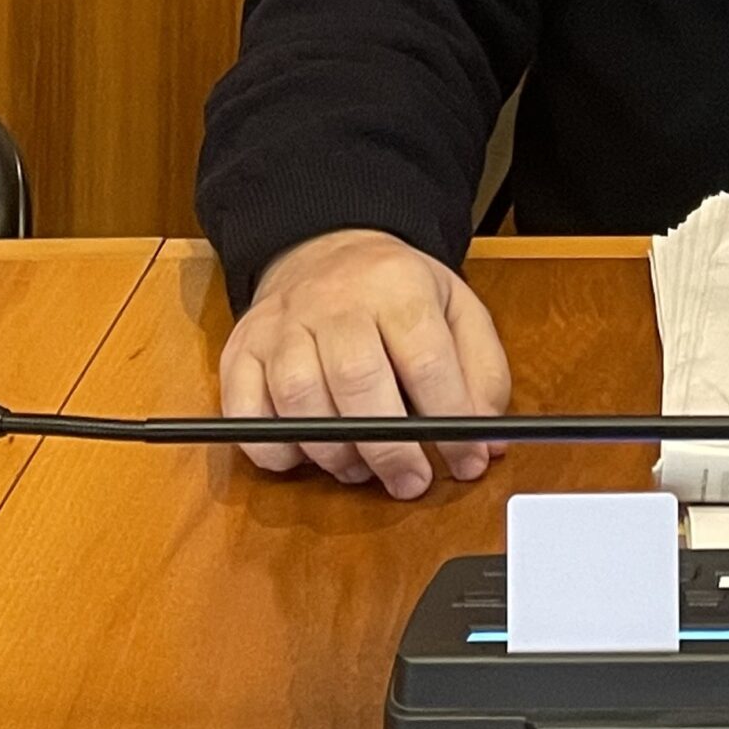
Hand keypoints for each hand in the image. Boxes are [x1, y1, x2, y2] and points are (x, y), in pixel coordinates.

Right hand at [218, 227, 512, 499]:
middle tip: (412, 482)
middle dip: (389, 448)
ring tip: (361, 467)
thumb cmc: (395, 291)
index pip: (425, 358)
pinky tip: (305, 452)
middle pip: (358, 378)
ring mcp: (281, 325)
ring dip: (333, 452)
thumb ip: (483, 374)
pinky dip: (273, 448)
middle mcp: (335, 300)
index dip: (451, 422)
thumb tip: (487, 444)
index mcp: (397, 284)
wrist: (324, 246)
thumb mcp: (457, 309)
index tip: (466, 461)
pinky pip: (245, 413)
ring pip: (298, 398)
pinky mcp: (241, 350)